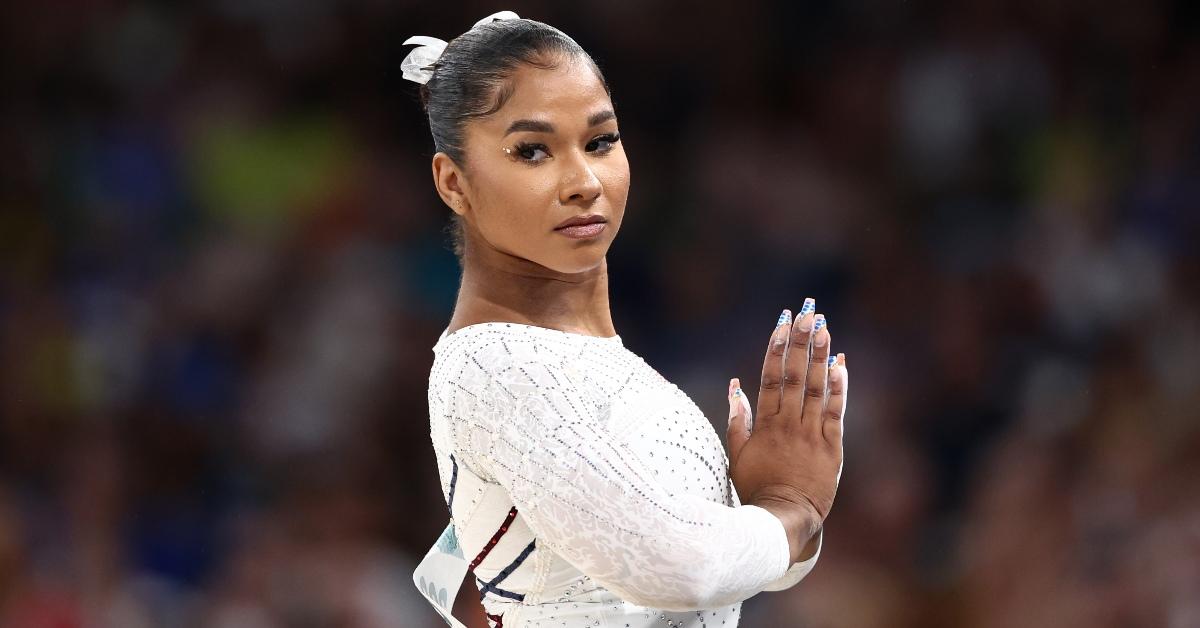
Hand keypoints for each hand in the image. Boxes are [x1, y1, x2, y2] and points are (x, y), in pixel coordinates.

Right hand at [726, 299, 847, 563]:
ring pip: (817, 388)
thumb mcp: (736, 455)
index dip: (777, 347)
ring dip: (820, 356)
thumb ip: (737, 419)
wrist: (783, 518)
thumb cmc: (756, 488)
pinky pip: (837, 412)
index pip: (771, 377)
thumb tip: (735, 385)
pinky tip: (842, 364)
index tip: (781, 322)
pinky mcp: (832, 448)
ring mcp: (812, 435)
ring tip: (824, 328)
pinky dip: (840, 388)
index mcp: (765, 424)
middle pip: (796, 376)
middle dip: (800, 342)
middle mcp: (789, 424)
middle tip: (807, 313)